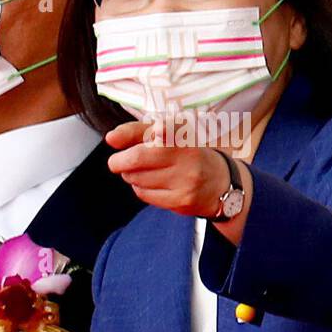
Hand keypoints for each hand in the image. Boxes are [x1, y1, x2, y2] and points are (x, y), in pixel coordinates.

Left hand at [105, 121, 229, 216]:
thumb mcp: (170, 134)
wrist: (221, 183)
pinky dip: (140, 188)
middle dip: (119, 161)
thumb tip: (110, 139)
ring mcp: (186, 181)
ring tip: (140, 171)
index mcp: (184, 134)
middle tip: (117, 162)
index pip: (154, 130)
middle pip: (137, 158)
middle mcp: (187, 156)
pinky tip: (150, 183)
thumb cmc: (189, 154)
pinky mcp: (182, 201)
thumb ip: (139, 132)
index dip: (130, 134)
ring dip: (130, 175)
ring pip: (138, 179)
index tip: (112, 139)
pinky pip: (145, 195)